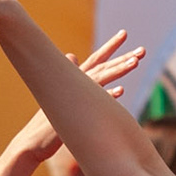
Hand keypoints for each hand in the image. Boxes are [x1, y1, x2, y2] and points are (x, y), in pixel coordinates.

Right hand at [13, 32, 145, 161]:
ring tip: (136, 63)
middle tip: (142, 50)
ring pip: (100, 79)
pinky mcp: (74, 114)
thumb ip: (70, 74)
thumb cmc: (48, 120)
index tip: (124, 33)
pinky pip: (94, 104)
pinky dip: (107, 96)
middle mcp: (75, 84)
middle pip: (103, 66)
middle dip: (123, 56)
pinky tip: (121, 91)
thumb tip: (72, 56)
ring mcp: (75, 98)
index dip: (110, 46)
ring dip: (118, 70)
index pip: (96, 59)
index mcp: (74, 79)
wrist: (33, 141)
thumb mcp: (60, 91)